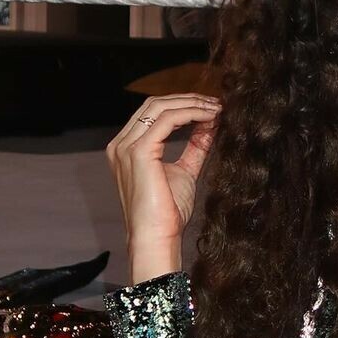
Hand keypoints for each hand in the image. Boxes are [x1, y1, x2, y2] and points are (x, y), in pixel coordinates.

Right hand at [105, 94, 221, 282]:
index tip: (210, 108)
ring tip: (216, 109)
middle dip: (188, 100)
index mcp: (127, 148)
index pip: (153, 113)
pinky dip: (190, 114)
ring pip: (160, 107)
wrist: (157, 237)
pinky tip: (209, 117)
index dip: (182, 105)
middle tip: (216, 103)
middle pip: (154, 105)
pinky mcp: (138, 152)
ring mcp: (126, 147)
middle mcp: (121, 144)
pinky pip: (167, 120)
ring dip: (192, 104)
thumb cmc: (167, 213)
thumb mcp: (185, 173)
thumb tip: (210, 126)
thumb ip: (194, 148)